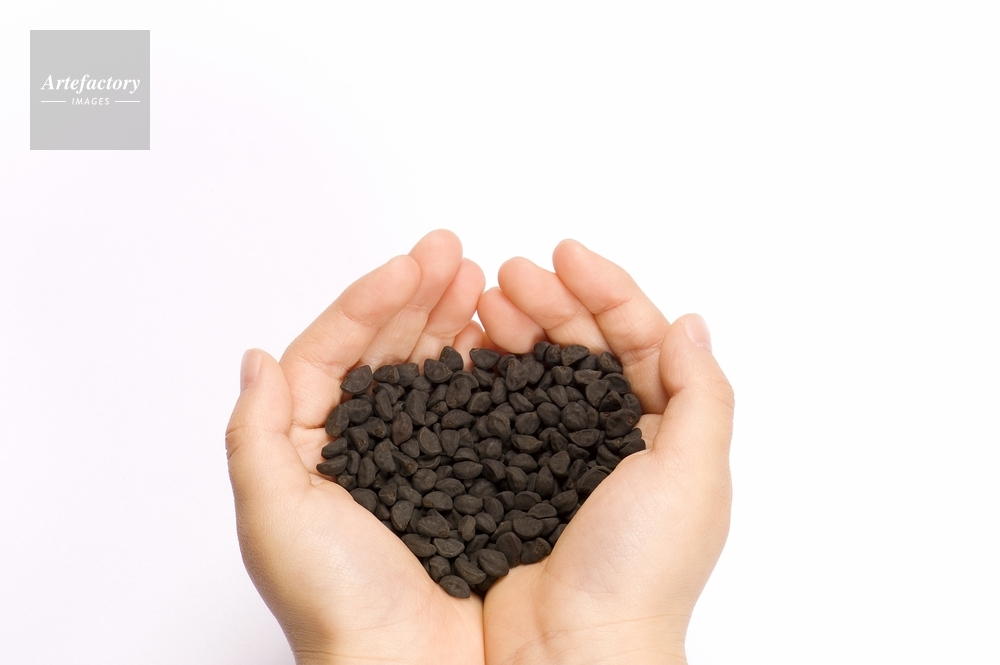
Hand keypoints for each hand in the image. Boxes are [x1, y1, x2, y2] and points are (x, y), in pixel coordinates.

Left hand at [225, 230, 488, 664]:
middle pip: (382, 348)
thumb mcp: (274, 516)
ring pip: (427, 369)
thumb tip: (257, 359)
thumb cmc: (337, 604)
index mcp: (306, 446)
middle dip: (415, 295)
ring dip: (449, 319)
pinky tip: (495, 340)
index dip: (368, 300)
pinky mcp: (460, 475)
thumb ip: (257, 433)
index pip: (331, 351)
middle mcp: (358, 445)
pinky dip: (480, 368)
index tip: (410, 265)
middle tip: (451, 253)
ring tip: (477, 280)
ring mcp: (413, 457)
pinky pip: (467, 408)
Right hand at [477, 241, 733, 664]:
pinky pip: (499, 408)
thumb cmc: (639, 572)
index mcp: (664, 431)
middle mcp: (613, 438)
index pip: (639, 338)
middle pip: (585, 345)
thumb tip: (690, 322)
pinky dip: (486, 373)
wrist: (566, 654)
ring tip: (483, 300)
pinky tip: (467, 349)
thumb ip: (701, 393)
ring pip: (538, 370)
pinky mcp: (510, 477)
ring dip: (516, 327)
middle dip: (552, 300)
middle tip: (510, 273)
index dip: (606, 290)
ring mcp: (558, 456)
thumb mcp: (692, 475)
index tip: (566, 254)